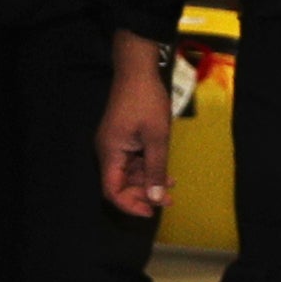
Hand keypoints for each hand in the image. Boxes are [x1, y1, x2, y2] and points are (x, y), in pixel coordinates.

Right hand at [97, 31, 174, 218]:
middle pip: (120, 184)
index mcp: (110, 153)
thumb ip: (156, 171)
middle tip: (168, 201)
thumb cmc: (146, 102)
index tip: (151, 211)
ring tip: (172, 187)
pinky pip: (132, 161)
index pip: (112, 191)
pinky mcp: (122, 138)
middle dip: (143, 195)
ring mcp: (115, 144)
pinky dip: (147, 169)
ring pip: (128, 174)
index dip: (130, 205)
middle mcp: (108, 151)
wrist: (138, 69)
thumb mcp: (156, 138)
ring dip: (148, 182)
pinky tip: (166, 173)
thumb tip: (156, 199)